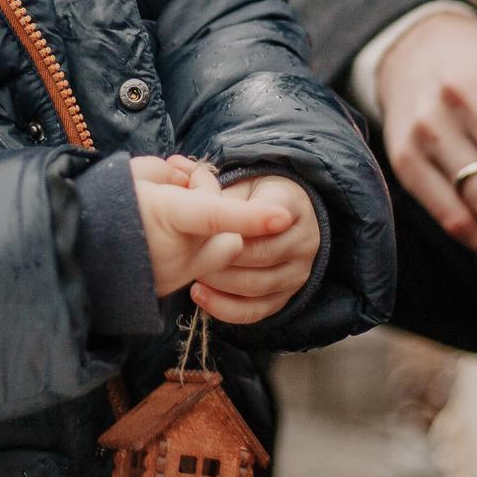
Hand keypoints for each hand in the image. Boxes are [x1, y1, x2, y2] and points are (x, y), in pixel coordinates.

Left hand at [131, 155, 294, 296]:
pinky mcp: (286, 297)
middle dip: (223, 255)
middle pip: (261, 253)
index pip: (272, 214)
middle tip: (190, 253)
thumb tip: (174, 165)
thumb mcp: (239, 183)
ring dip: (220, 282)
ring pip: (257, 285)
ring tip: (192, 273)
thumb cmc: (254, 198)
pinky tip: (200, 296)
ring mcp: (297, 272)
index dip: (245, 221)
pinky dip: (226, 308)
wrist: (282, 221)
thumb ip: (208, 182)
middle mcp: (303, 240)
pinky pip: (257, 311)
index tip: (222, 227)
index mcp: (292, 204)